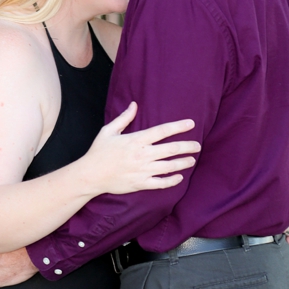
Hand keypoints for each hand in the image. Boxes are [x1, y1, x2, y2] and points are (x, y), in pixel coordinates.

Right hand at [81, 101, 200, 195]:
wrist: (91, 174)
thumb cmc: (99, 151)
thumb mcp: (108, 130)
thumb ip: (124, 118)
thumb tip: (134, 104)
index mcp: (135, 140)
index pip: (162, 131)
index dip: (178, 127)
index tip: (191, 124)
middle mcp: (142, 155)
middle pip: (170, 149)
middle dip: (187, 146)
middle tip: (197, 145)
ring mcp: (142, 171)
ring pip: (169, 166)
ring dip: (183, 163)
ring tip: (192, 160)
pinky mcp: (141, 184)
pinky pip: (161, 183)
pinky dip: (172, 180)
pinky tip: (179, 177)